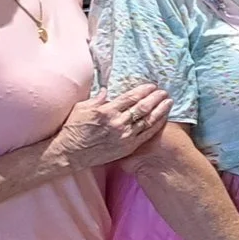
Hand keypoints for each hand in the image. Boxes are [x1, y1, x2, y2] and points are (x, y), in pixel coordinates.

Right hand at [55, 84, 171, 168]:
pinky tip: (164, 118)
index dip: (143, 90)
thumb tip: (108, 90)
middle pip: (142, 107)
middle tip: (164, 91)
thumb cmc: (73, 129)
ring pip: (148, 120)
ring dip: (160, 110)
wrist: (70, 153)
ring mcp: (124, 136)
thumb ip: (97, 99)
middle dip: (155, 98)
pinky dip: (157, 125)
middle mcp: (118, 123)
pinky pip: (146, 135)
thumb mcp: (81, 108)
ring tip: (168, 102)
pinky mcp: (127, 147)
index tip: (152, 86)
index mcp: (106, 111)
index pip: (130, 97)